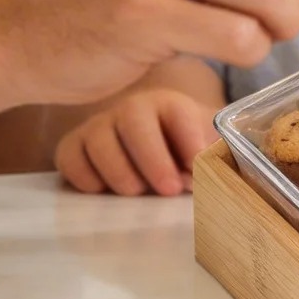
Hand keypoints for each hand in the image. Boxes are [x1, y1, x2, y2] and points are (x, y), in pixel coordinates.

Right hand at [56, 86, 214, 196]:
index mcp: (170, 105)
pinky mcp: (73, 147)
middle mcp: (131, 110)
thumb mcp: (206, 148)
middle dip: (152, 157)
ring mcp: (99, 126)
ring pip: (99, 139)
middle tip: (169, 189)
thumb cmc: (181, 154)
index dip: (188, 138)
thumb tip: (229, 173)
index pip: (178, 112)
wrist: (151, 152)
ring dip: (118, 170)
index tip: (196, 166)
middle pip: (134, 119)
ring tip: (137, 193)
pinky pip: (69, 157)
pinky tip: (103, 192)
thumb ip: (218, 155)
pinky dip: (83, 176)